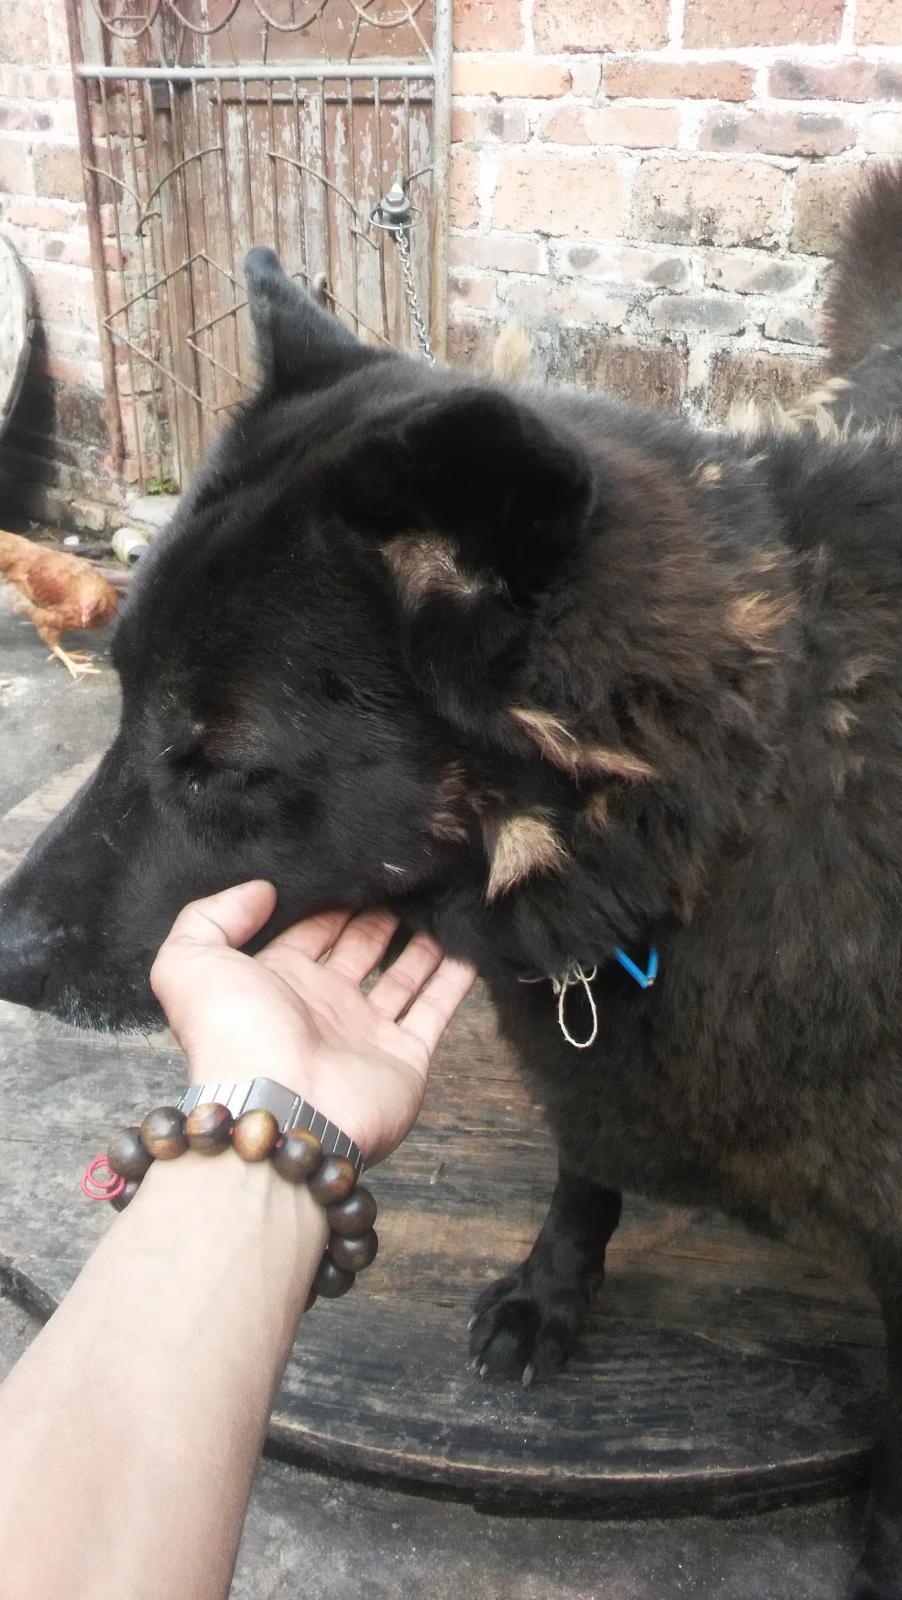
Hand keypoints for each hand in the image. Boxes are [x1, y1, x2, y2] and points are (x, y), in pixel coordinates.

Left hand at [149, 881, 475, 1161]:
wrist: (280, 1110)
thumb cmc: (233, 1036)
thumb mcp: (189, 962)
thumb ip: (211, 915)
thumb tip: (261, 891)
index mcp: (276, 982)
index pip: (309, 932)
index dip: (329, 902)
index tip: (356, 866)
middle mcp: (322, 1006)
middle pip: (359, 950)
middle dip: (378, 916)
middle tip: (405, 877)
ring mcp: (366, 1033)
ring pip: (402, 975)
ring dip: (421, 942)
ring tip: (441, 901)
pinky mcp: (405, 1056)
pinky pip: (436, 1009)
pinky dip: (455, 979)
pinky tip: (471, 945)